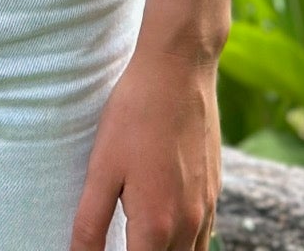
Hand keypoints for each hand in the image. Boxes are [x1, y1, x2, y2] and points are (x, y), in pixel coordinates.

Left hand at [69, 37, 221, 250]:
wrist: (179, 69)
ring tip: (139, 241)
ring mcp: (206, 208)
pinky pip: (204, 237)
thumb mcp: (102, 167)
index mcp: (156, 225)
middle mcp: (188, 224)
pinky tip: (167, 231)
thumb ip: (90, 223)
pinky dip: (186, 245)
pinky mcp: (214, 190)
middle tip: (122, 240)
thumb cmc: (135, 114)